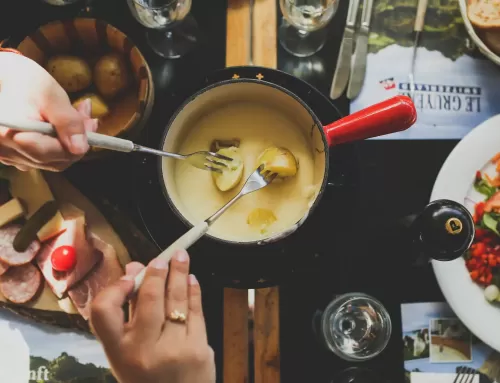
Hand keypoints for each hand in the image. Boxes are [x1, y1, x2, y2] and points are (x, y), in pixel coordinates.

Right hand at [0, 52, 96, 170]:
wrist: (2, 76)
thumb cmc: (23, 80)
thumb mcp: (51, 95)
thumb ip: (67, 122)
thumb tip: (80, 149)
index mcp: (11, 136)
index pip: (54, 154)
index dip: (78, 143)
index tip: (91, 124)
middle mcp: (6, 151)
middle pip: (53, 161)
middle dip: (76, 142)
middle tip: (88, 119)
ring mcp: (7, 156)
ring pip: (49, 161)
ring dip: (68, 143)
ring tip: (76, 117)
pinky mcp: (11, 155)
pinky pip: (40, 158)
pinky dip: (55, 145)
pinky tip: (60, 126)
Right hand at [90, 250, 215, 382]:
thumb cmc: (148, 376)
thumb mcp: (127, 354)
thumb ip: (129, 313)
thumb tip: (134, 271)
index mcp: (118, 352)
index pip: (103, 312)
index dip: (114, 289)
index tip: (128, 276)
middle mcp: (143, 351)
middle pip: (149, 300)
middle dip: (157, 273)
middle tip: (163, 258)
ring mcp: (173, 350)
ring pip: (177, 301)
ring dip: (180, 274)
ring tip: (181, 257)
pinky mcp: (198, 349)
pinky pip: (196, 312)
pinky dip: (194, 292)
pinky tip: (191, 280)